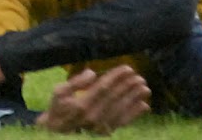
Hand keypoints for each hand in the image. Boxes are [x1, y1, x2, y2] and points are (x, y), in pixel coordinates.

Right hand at [35, 65, 150, 134]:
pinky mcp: (106, 133)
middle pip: (115, 97)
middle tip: (139, 76)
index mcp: (82, 104)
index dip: (117, 77)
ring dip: (135, 98)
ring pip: (122, 109)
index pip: (103, 87)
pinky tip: (144, 106)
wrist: (57, 133)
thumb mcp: (59, 92)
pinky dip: (135, 114)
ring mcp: (101, 126)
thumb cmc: (58, 109)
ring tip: (145, 88)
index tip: (128, 68)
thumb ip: (76, 82)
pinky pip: (123, 122)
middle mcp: (93, 116)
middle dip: (129, 86)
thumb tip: (92, 73)